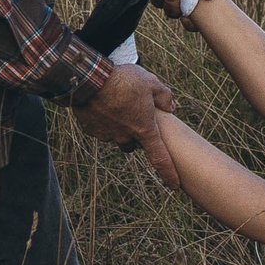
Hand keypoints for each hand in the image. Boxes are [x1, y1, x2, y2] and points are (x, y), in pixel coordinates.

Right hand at [74, 63, 179, 186]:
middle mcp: (126, 136)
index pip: (159, 157)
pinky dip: (102, 120)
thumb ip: (164, 96)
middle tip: (132, 115)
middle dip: (134, 136)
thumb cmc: (124, 80)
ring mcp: (107, 134)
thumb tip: (171, 106)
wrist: (90, 80)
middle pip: (132, 145)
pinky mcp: (91, 129)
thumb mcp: (151, 82)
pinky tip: (101, 105)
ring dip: (117, 126)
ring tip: (115, 105)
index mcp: (144, 129)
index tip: (173, 185)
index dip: (168, 173)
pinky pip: (99, 128)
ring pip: (115, 136)